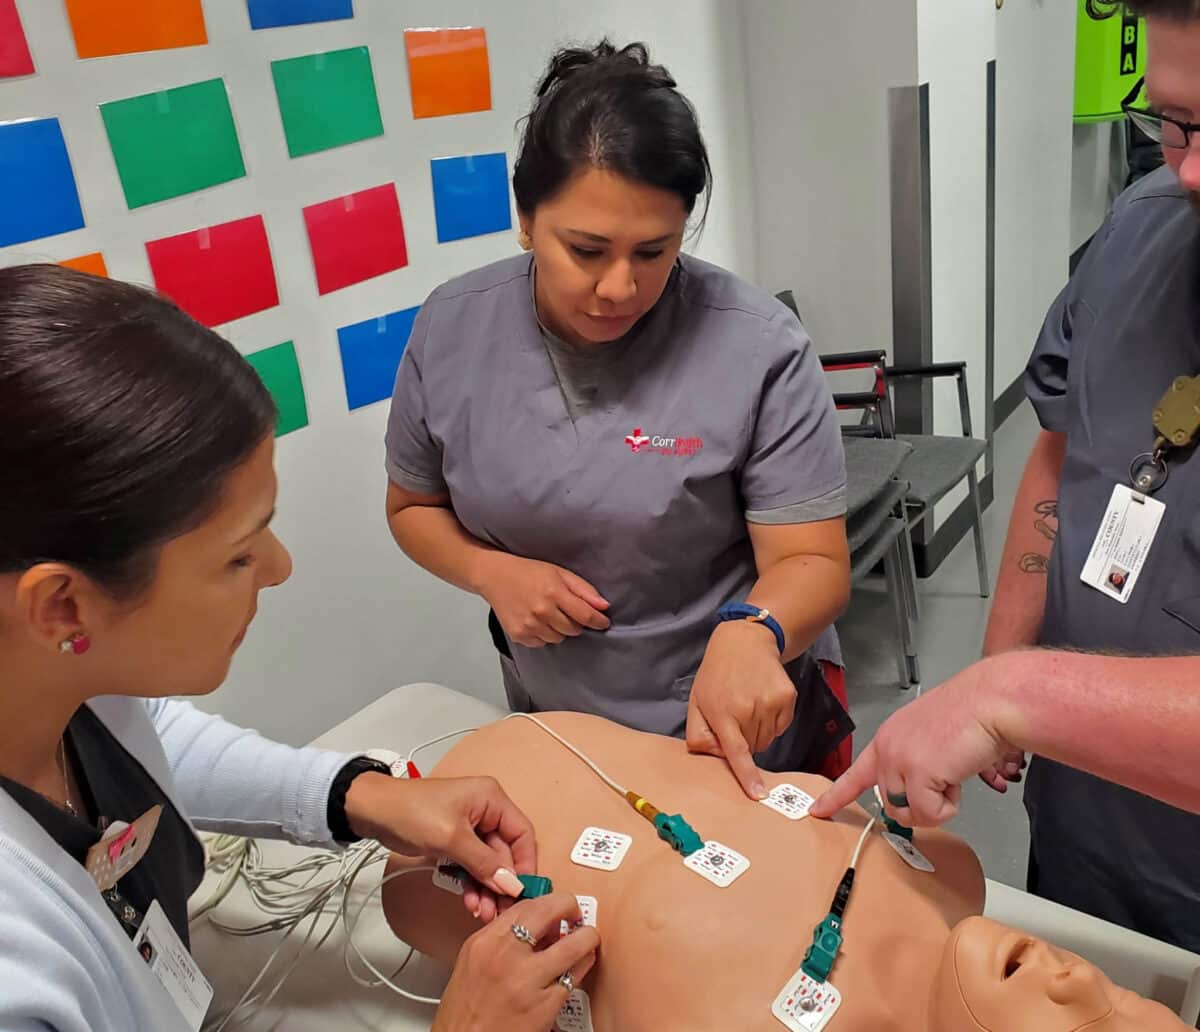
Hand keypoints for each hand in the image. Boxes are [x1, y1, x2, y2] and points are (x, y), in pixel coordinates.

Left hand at [346, 774, 535, 922]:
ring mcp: (470, 827)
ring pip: (489, 863)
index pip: (522, 833)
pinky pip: (472, 865)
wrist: (373, 812)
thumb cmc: (411, 812)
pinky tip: (471, 902)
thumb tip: (511, 885)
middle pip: (505, 852)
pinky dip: (472, 883)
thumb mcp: (451, 839)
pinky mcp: (456, 841)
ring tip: (482, 912)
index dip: (525, 864)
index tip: (523, 892)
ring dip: (487, 888)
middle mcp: (486, 811)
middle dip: (501, 883)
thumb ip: (484, 863)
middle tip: (500, 911)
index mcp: (491, 799)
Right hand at [432, 893, 599, 1031]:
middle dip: (570, 906)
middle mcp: (505, 956)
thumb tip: (536, 925)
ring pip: (575, 944)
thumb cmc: (465, 1012)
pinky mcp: (545, 1007)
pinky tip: (580, 966)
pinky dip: (583, 966)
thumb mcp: (473, 962)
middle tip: (575, 913)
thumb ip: (501, 938)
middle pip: (550, 910)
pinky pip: (575, 977)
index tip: (556, 906)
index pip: (525, 904)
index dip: (548, 901)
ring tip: (587, 938)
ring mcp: (527, 981)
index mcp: (485, 942)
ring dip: (587, 937)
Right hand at [479, 553, 609, 646]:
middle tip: (567, 611)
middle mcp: (541, 611)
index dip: (598, 621)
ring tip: (549, 614)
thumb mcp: (559, 572)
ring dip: (559, 630)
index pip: (585, 616)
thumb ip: (583, 590)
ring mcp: (528, 625)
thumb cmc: (529, 571)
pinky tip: (537, 620)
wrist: (494, 576)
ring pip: (558, 639)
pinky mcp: (518, 634)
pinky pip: (542, 643)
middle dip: (576, 623)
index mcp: (554, 593)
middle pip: (573, 630)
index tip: (603, 622)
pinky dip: (544, 635)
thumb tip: (604, 606)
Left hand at [685, 621, 793, 799]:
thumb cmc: (716, 675)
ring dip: (758, 732)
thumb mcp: (696, 702)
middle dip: (744, 741)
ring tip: (748, 706)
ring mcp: (771, 702)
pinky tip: (762, 702)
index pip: (737, 751)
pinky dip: (772, 722)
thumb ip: (698, 734)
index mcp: (723, 712)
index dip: (747, 775)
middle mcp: (749, 708)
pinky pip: (781, 727)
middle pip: (753, 748)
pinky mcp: (788, 697)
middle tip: (735, 716)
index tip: (758, 794)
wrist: (745, 642)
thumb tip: (714, 758)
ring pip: (768, 739)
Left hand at [809, 655, 1017, 826]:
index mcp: (888, 737)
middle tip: (946, 780)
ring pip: (907, 812)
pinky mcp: (917, 773)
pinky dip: (949, 807)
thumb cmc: (972, 715)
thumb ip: (915, 762)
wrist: (990, 701)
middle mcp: (887, 747)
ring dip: (935, 806)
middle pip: (891, 802)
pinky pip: (929, 814)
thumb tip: (915, 794)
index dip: (836, 795)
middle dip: (921, 803)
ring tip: (953, 774)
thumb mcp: (931, 737)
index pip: (855, 773)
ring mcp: (899, 760)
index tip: (818, 810)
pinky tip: (958, 779)